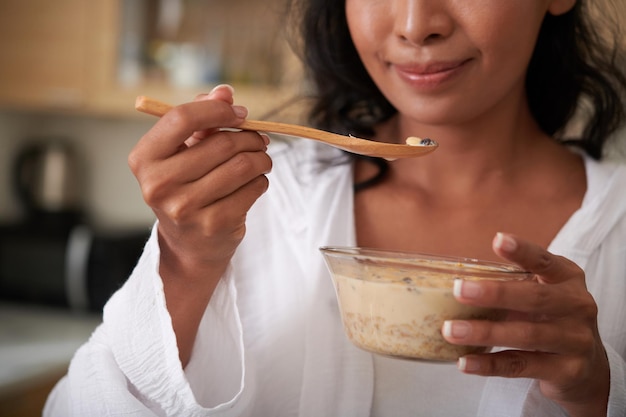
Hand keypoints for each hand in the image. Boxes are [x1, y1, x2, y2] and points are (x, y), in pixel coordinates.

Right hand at [129, 85, 271, 273]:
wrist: (187, 244)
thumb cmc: (185, 186)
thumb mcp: (182, 151)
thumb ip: (201, 117)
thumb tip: (225, 92)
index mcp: (145, 158)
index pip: (182, 118)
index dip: (217, 110)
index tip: (238, 113)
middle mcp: (160, 184)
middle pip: (222, 143)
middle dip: (249, 137)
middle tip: (259, 139)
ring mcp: (186, 208)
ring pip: (243, 165)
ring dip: (260, 158)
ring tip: (261, 158)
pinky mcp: (215, 224)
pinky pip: (253, 188)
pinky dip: (260, 180)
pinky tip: (254, 181)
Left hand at [442, 233, 609, 416]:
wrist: (588, 367)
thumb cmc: (551, 318)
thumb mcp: (543, 293)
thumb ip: (512, 283)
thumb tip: (455, 280)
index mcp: (568, 278)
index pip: (545, 261)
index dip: (522, 251)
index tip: (498, 240)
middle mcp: (577, 306)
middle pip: (535, 298)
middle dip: (495, 293)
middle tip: (459, 290)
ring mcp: (576, 340)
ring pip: (526, 335)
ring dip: (484, 332)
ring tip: (450, 330)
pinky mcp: (568, 371)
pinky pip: (521, 366)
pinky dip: (489, 364)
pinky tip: (464, 361)